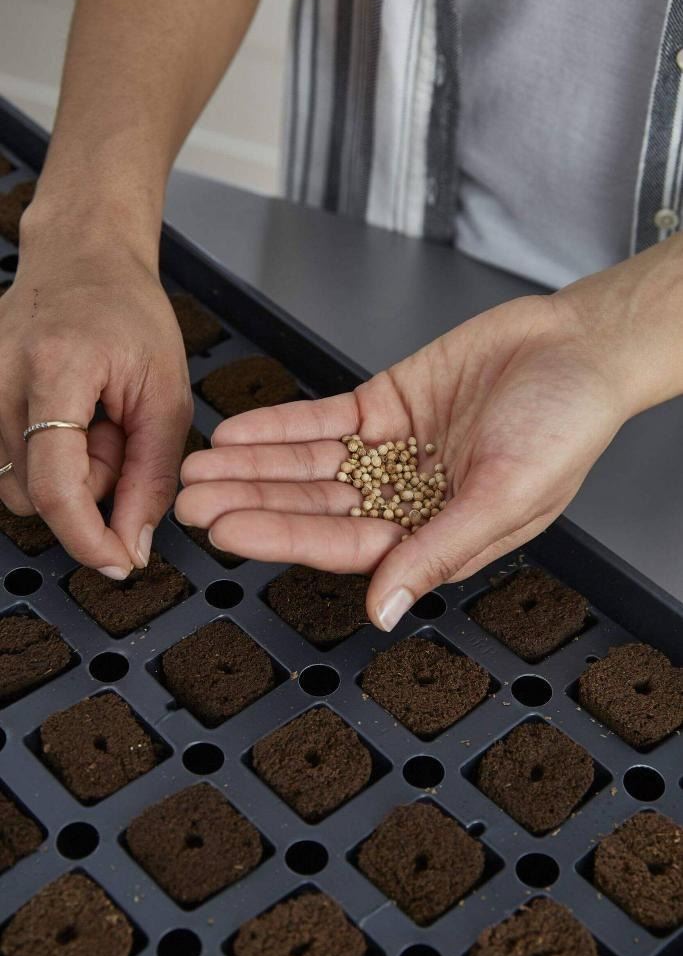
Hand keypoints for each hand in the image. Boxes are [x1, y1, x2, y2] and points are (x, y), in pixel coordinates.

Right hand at [0, 205, 191, 575]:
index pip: (56, 484)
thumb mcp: (165, 395)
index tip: (117, 562)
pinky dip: (42, 458)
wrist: (83, 258)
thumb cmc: (131, 316)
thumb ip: (152, 476)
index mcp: (56, 369)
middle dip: (89, 487)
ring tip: (95, 421)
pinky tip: (67, 421)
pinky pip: (4, 460)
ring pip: (17, 484)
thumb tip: (131, 546)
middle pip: (36, 494)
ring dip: (66, 473)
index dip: (86, 536)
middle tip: (120, 434)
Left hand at [177, 292, 630, 631]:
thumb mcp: (507, 494)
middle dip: (251, 504)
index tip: (228, 533)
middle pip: (313, 508)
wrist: (578, 346)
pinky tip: (240, 431)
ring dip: (254, 467)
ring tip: (200, 467)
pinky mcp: (386, 405)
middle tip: (192, 502)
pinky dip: (282, 426)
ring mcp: (391, 452)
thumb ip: (441, 550)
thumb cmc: (567, 423)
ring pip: (309, 466)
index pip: (344, 546)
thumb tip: (384, 609)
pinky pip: (324, 420)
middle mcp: (405, 499)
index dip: (283, 538)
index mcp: (436, 535)